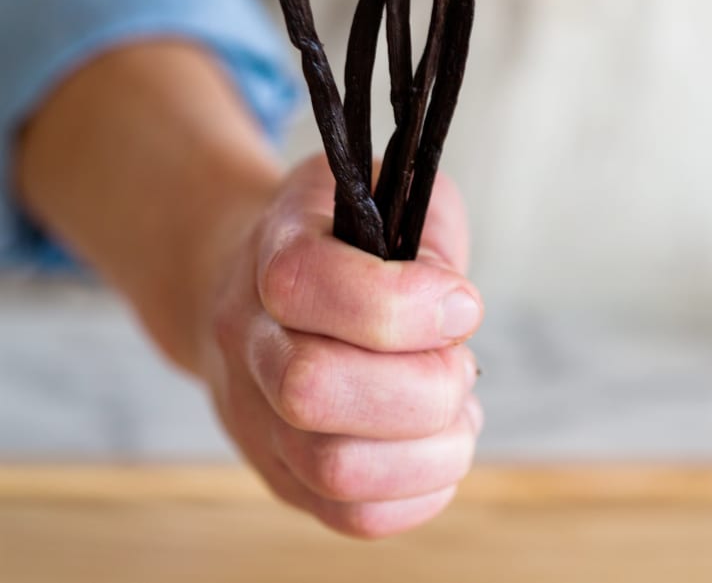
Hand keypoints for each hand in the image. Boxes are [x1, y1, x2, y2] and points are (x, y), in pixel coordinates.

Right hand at [201, 154, 483, 538]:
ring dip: (430, 448)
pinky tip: (435, 445)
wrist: (254, 282)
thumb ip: (430, 239)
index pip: (305, 284)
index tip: (463, 304)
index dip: (404, 304)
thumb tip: (454, 317)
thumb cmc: (341, 237)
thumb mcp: (388, 196)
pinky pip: (350, 515)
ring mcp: (254, 412)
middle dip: (423, 385)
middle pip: (312, 389)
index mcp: (273, 250)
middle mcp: (248, 336)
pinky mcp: (280, 471)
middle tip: (458, 365)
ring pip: (333, 467)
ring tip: (456, 412)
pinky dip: (419, 492)